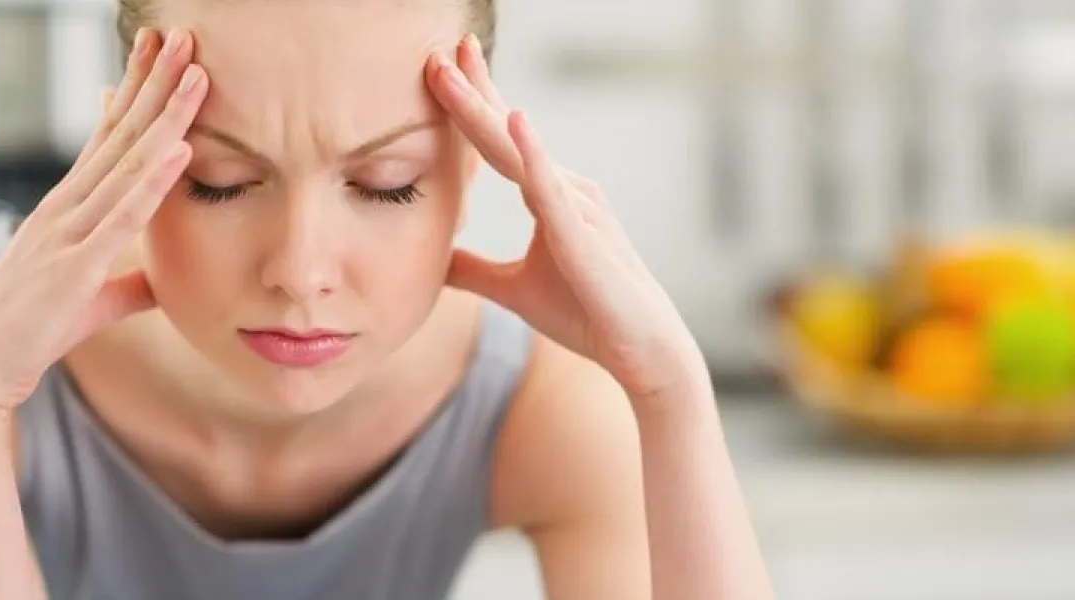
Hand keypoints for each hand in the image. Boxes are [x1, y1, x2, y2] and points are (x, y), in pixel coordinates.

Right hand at [0, 28, 207, 412]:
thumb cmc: (33, 329)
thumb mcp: (94, 297)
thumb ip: (129, 279)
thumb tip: (162, 277)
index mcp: (71, 208)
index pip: (110, 137)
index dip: (138, 94)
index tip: (164, 56)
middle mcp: (68, 207)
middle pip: (120, 132)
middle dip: (153, 82)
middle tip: (183, 35)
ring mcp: (70, 231)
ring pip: (127, 161)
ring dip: (163, 115)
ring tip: (194, 72)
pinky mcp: (76, 265)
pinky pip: (123, 215)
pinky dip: (153, 180)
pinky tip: (179, 148)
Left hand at [425, 36, 696, 397]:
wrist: (639, 351)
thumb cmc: (585, 314)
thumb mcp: (512, 290)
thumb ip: (475, 270)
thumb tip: (435, 261)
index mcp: (549, 196)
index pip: (500, 142)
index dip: (471, 103)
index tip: (441, 66)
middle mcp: (564, 190)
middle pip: (506, 132)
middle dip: (472, 88)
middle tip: (439, 49)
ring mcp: (577, 208)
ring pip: (520, 152)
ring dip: (484, 110)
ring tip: (455, 69)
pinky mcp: (584, 237)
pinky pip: (552, 191)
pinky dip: (533, 156)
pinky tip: (517, 121)